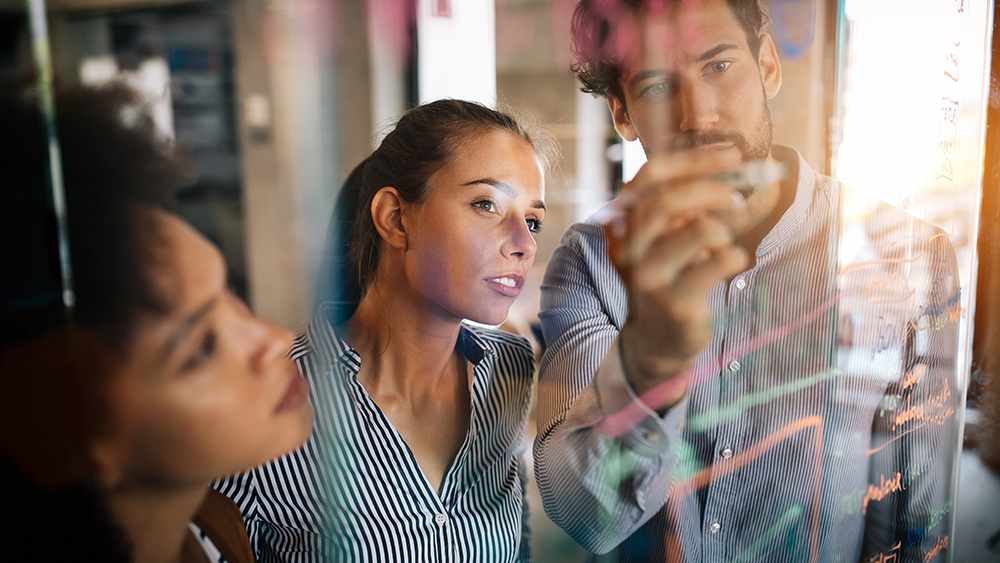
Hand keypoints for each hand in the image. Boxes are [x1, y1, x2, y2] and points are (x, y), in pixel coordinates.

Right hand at [605, 148, 748, 406]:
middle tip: (738, 194)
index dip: (693, 160)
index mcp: (624, 220)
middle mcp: (628, 246)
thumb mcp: (674, 233)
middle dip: (710, 188)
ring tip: (726, 236)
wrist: (657, 338)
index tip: (732, 154)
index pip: (651, 174)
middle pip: (667, 199)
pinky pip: (713, 266)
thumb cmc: (672, 275)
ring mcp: (647, 276)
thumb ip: (701, 203)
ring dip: (721, 225)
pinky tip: (733, 259)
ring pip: (694, 231)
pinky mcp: (672, 302)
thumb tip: (755, 171)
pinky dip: (732, 256)